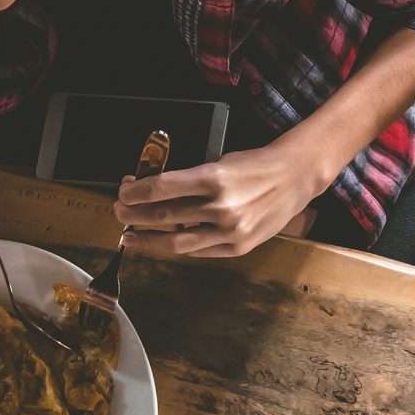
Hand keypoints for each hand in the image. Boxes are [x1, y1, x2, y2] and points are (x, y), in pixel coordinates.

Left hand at [113, 145, 318, 257]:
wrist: (295, 178)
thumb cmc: (253, 166)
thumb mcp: (219, 163)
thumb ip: (187, 180)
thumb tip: (150, 189)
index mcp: (214, 178)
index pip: (162, 188)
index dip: (136, 192)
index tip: (123, 193)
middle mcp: (221, 207)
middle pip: (165, 215)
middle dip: (135, 215)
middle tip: (119, 213)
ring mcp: (230, 231)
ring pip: (177, 241)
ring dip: (147, 239)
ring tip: (130, 236)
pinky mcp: (237, 248)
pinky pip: (198, 251)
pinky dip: (177, 246)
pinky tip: (162, 242)